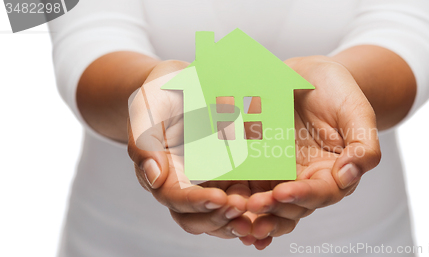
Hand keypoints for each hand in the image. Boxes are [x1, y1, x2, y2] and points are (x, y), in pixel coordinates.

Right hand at [127, 60, 251, 238]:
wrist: (183, 82)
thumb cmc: (161, 95)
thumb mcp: (146, 110)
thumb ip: (144, 142)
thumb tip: (154, 177)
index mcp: (163, 174)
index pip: (175, 198)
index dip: (196, 202)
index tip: (218, 198)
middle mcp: (187, 185)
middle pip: (198, 218)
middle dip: (219, 218)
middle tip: (241, 208)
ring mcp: (211, 181)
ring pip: (222, 213)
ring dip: (239, 217)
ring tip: (259, 209)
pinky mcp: (233, 173)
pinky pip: (245, 194)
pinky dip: (255, 202)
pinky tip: (273, 198)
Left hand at [244, 56, 381, 245]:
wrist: (310, 76)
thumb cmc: (339, 92)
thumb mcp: (357, 112)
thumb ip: (363, 145)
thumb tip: (350, 174)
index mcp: (332, 173)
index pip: (321, 194)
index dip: (303, 197)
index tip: (283, 193)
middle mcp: (305, 179)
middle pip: (290, 206)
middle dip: (271, 210)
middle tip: (252, 204)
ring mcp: (279, 173)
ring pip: (266, 201)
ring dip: (250, 209)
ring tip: (233, 209)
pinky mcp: (258, 163)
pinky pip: (245, 180)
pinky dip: (233, 192)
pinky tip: (219, 196)